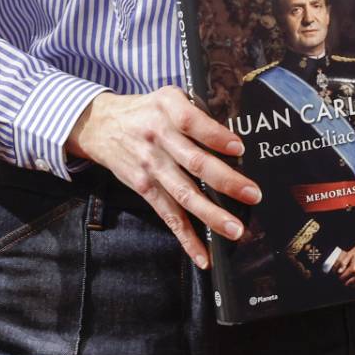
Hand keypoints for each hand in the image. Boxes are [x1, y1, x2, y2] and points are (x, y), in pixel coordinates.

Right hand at [66, 87, 260, 268]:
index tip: (239, 148)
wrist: (101, 126)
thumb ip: (195, 111)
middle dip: (226, 181)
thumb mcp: (167, 97)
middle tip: (253, 195)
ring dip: (211, 215)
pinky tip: (204, 256)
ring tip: (235, 230)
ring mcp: (151, 167)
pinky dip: (186, 237)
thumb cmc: (146, 111)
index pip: (192, 122)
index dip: (215, 136)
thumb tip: (233, 138)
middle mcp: (158, 139)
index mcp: (167, 110)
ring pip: (184, 194)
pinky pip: (168, 215)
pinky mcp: (144, 188)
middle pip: (195, 162)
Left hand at [335, 245, 354, 287]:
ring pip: (353, 286)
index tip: (338, 274)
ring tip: (347, 278)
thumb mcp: (349, 254)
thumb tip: (338, 271)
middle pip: (347, 284)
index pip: (342, 278)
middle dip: (343, 281)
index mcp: (353, 269)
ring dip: (349, 284)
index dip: (338, 276)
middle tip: (342, 276)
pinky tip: (353, 280)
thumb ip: (342, 263)